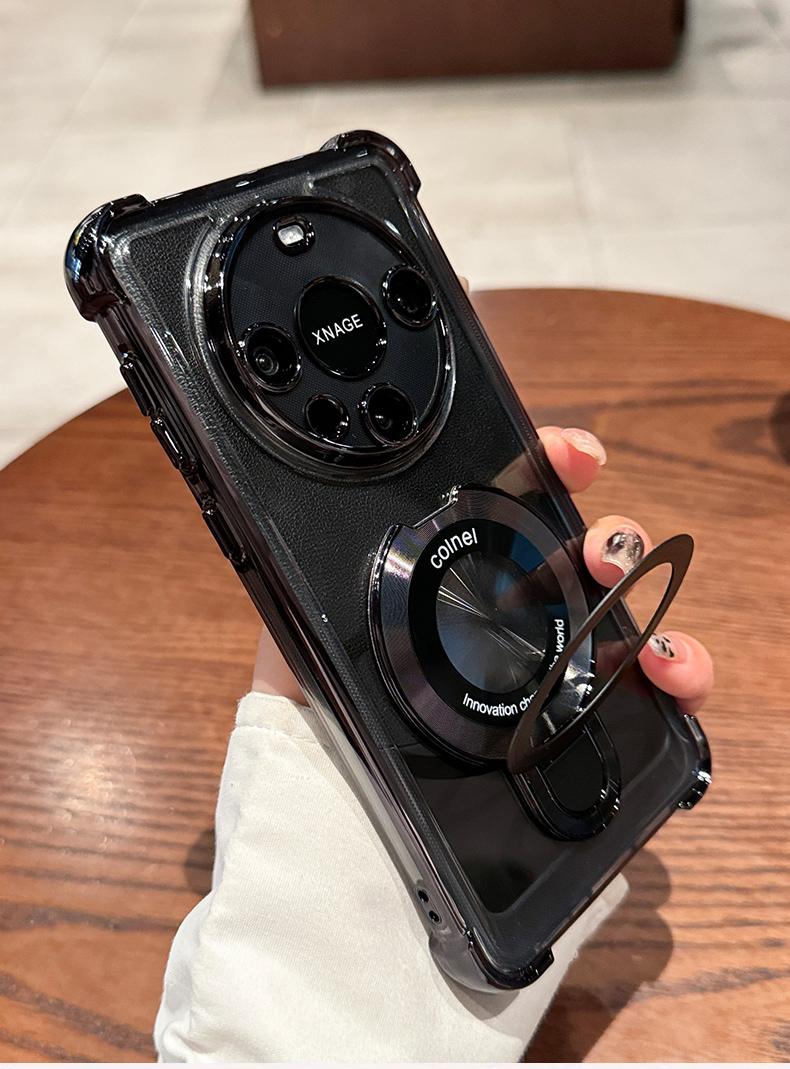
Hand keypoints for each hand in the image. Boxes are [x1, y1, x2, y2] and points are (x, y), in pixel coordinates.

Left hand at [252, 423, 713, 714]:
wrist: (351, 861)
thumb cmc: (324, 756)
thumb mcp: (303, 653)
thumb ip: (307, 593)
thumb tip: (291, 531)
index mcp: (454, 598)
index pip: (511, 513)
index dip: (548, 469)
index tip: (569, 455)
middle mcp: (514, 630)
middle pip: (583, 557)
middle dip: (607, 536)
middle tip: (598, 551)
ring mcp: (557, 682)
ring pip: (631, 615)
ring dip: (650, 597)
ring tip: (638, 619)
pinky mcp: (592, 737)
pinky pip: (657, 695)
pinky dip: (682, 671)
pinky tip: (669, 669)